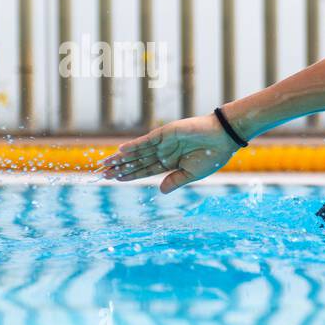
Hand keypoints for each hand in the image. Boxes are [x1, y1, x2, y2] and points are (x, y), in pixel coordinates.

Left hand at [99, 114, 239, 192]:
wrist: (223, 138)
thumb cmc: (212, 157)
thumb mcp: (192, 174)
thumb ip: (175, 181)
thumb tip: (159, 190)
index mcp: (171, 163)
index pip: (146, 170)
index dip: (130, 175)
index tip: (115, 179)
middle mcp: (164, 152)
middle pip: (138, 161)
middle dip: (120, 167)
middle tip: (102, 173)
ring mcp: (163, 143)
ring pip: (138, 152)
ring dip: (122, 158)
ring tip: (105, 164)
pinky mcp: (165, 134)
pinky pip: (146, 141)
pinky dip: (133, 146)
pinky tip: (120, 152)